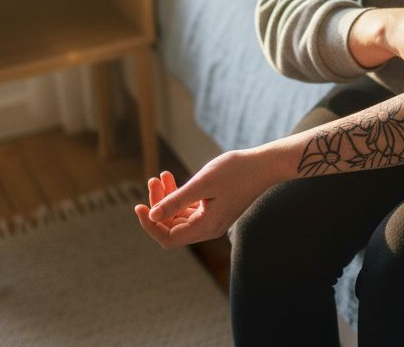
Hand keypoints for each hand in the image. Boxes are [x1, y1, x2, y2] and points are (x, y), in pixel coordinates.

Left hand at [134, 150, 277, 248]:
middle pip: (171, 227)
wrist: (264, 165)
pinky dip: (178, 196)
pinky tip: (172, 179)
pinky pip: (188, 209)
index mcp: (206, 227)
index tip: (139, 207)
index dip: (151, 225)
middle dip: (158, 205)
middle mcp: (208, 228)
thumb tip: (153, 215)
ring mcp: (211, 220)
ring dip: (166, 198)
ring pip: (178, 216)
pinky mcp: (214, 209)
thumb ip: (176, 200)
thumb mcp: (202, 183)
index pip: (168, 237)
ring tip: (161, 175)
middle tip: (154, 180)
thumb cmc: (236, 171)